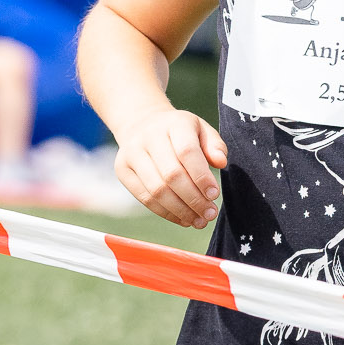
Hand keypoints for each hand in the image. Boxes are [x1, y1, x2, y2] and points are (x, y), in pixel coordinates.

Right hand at [115, 108, 226, 226]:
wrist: (143, 124)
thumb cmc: (180, 132)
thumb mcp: (202, 130)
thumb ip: (215, 145)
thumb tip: (221, 162)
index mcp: (174, 123)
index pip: (187, 152)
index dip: (201, 177)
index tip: (214, 195)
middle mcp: (149, 137)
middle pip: (171, 175)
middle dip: (193, 199)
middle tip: (210, 214)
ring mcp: (132, 153)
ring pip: (157, 190)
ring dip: (180, 211)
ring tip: (198, 221)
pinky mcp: (122, 170)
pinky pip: (145, 198)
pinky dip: (166, 213)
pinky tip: (183, 219)